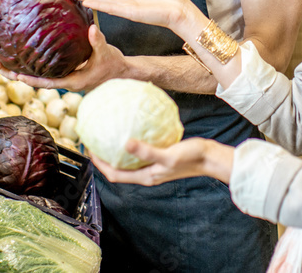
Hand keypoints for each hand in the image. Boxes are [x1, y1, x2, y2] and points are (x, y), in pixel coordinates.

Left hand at [0, 24, 127, 91]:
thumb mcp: (106, 52)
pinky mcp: (66, 73)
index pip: (47, 83)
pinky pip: (45, 72)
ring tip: (3, 63)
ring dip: (22, 71)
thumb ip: (97, 41)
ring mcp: (65, 78)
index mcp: (73, 81)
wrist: (121, 73)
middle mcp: (65, 82)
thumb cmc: (113, 64)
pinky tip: (24, 58)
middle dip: (18, 75)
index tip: (15, 75)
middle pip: (37, 81)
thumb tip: (91, 28)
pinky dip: (33, 67)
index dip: (31, 80)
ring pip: (39, 77)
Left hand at [91, 138, 234, 185]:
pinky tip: (135, 125)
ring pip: (130, 159)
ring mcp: (155, 165)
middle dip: (105, 156)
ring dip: (118, 149)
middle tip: (95, 140)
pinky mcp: (162, 155)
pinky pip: (142, 149)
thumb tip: (125, 143)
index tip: (89, 150)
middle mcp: (148, 172)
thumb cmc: (192, 158)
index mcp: (146, 176)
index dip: (99, 164)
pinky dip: (135, 141)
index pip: (115, 174)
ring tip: (110, 132)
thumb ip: (147, 151)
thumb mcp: (169, 154)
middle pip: (119, 167)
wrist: (211, 158)